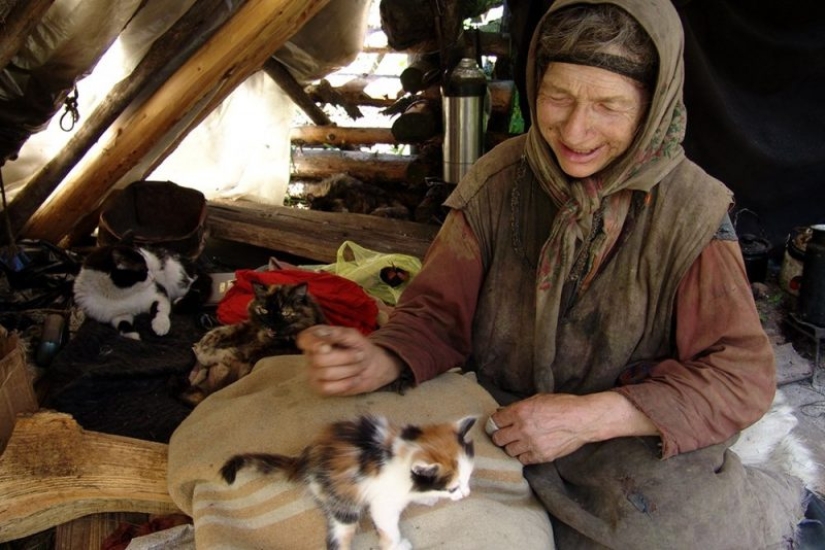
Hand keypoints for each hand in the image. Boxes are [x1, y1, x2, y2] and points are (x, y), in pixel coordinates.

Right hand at [296, 325, 402, 395]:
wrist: (371, 366)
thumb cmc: (359, 347)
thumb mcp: (353, 335)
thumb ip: (338, 335)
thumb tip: (323, 340)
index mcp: (316, 337)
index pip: (304, 339)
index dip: (313, 344)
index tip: (326, 347)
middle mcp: (311, 354)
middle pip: (319, 359)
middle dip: (345, 358)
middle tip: (360, 355)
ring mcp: (313, 372)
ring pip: (327, 373)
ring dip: (350, 369)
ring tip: (359, 366)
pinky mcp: (320, 388)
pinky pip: (328, 388)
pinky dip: (346, 383)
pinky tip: (354, 378)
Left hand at [488, 392, 658, 464]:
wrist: (583, 419)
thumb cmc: (563, 405)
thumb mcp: (538, 399)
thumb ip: (519, 407)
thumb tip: (503, 413)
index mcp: (520, 411)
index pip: (495, 421)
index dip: (495, 423)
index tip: (498, 424)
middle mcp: (523, 428)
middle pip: (498, 439)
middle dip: (500, 436)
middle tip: (505, 434)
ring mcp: (532, 444)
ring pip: (509, 451)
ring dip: (512, 446)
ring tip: (519, 442)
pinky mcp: (541, 456)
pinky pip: (523, 460)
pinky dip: (524, 455)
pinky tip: (529, 449)